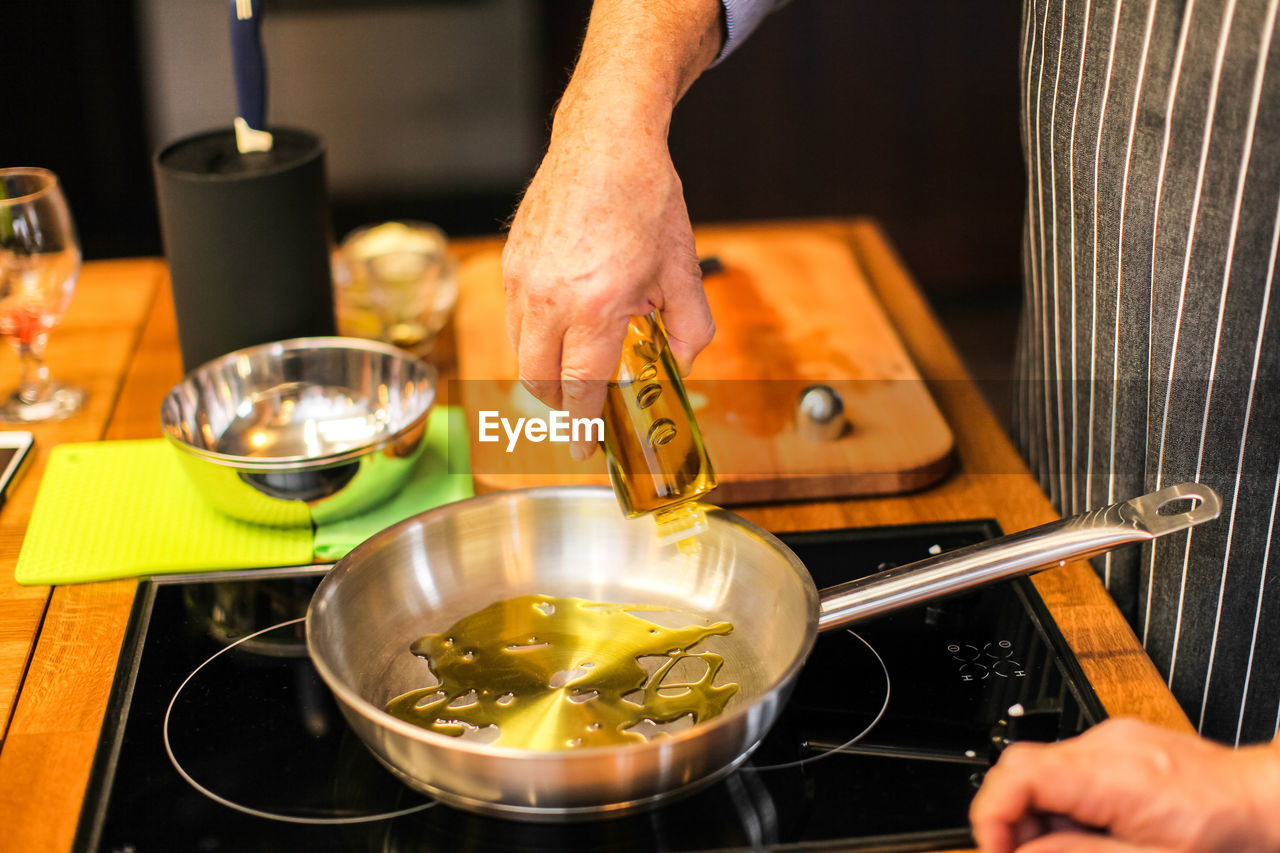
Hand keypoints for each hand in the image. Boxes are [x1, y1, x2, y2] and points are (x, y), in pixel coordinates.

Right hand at [502, 126, 713, 460]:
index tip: (586, 450)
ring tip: (577, 362)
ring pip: (520, 351)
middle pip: (540, 381)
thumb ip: (689, 328)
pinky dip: (534, 335)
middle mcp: (550, 298)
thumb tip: (683, 363)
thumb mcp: (682, 270)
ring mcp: (523, 279)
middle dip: (562, 405)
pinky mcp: (510, 262)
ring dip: (545, 370)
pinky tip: (563, 322)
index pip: (583, 388)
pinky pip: (513, 318)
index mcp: (597, 306)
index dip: (585, 426)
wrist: (606, 140)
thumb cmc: (646, 199)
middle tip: (585, 410)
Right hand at [969, 718, 1279, 852]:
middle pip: (1023, 770)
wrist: (1268, 803)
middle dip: (1017, 820)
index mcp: (1110, 774)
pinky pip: (1070, 768)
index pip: (1017, 774)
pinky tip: (1097, 830)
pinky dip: (1067, 802)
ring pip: (1043, 770)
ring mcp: (1111, 739)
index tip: (994, 849)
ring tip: (1078, 848)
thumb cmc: (1227, 835)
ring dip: (1044, 815)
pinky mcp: (1120, 743)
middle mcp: (1105, 745)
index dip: (992, 814)